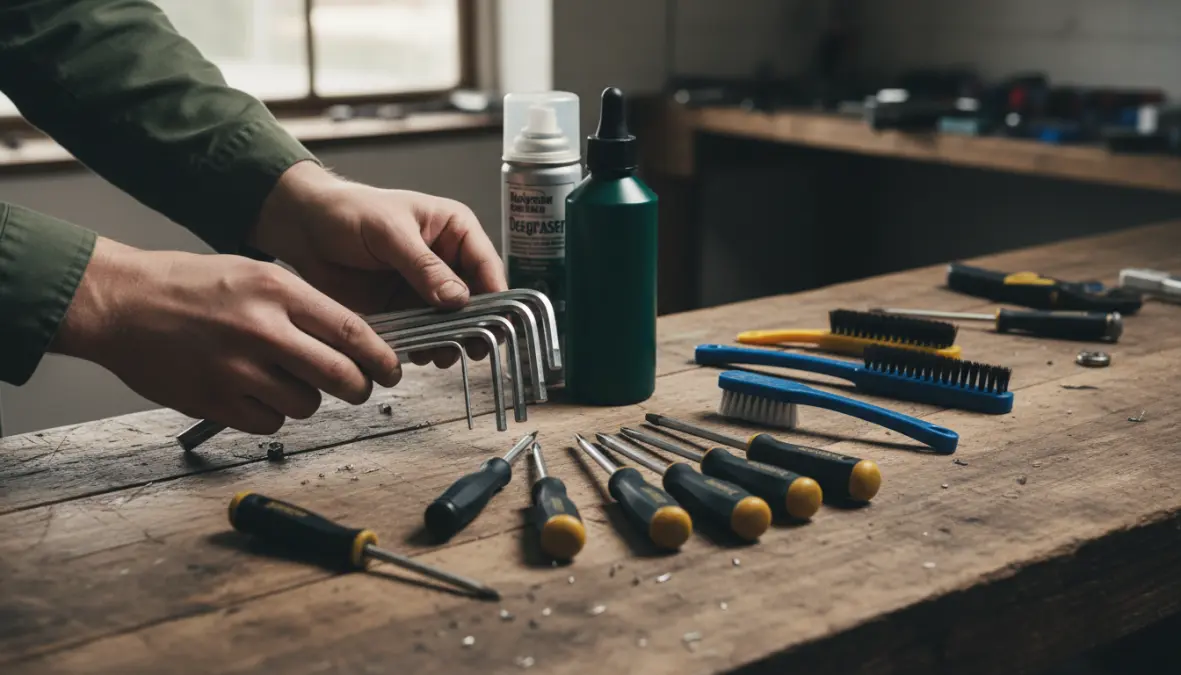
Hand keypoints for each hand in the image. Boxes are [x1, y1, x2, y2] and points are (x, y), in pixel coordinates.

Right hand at [51, 237, 401, 434]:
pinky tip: (255, 393)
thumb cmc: (191, 285)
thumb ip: (304, 306)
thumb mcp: (256, 274)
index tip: (392, 370)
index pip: (353, 332)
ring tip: (286, 380)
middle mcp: (262, 330)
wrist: (122, 302)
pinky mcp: (214, 401)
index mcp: (278, 291)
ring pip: (306, 404)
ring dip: (308, 399)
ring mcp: (236, 369)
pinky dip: (272, 414)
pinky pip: (269, 422)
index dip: (381, 358)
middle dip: (359, 388)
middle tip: (358, 388)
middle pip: (340, 376)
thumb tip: (357, 340)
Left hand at [248, 161, 507, 367]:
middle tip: (474, 348)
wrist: (304, 228)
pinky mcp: (403, 307)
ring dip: (451, 338)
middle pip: (475, 297)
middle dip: (475, 323)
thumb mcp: (390, 233)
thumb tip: (458, 298)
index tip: (496, 322)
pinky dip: (426, 343)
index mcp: (454, 230)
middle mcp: (447, 260)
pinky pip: (424, 329)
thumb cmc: (349, 212)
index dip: (494, 294)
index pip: (486, 265)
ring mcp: (425, 286)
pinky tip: (422, 353)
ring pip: (452, 319)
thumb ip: (424, 266)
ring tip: (443, 356)